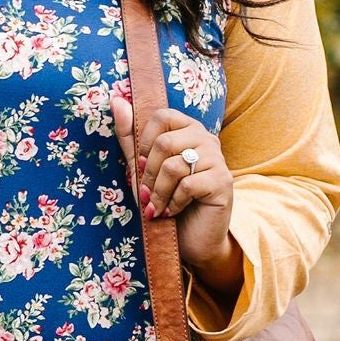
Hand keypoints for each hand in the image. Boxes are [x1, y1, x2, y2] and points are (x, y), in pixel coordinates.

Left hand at [112, 88, 242, 300]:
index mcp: (188, 129)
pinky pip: (188, 185)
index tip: (141, 167)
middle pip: (165, 142)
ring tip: (157, 207)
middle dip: (148, 174)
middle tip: (148, 194)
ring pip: (174, 166)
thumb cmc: (166, 202)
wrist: (192, 240)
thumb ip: (131, 138)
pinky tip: (172, 212)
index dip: (144, 141)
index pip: (161, 115)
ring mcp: (218, 159)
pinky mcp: (223, 182)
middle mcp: (206, 139)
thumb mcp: (142, 170)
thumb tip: (116, 100)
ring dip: (158, 193)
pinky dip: (173, 203)